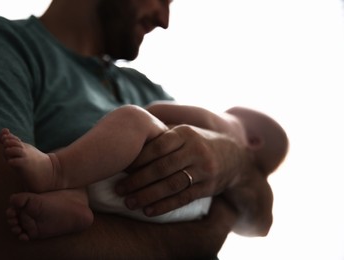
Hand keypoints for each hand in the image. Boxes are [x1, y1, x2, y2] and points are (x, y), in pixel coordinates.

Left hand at [116, 124, 247, 216]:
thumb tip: (128, 138)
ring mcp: (204, 170)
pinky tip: (148, 211)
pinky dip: (164, 206)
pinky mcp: (208, 188)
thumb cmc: (198, 143)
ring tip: (129, 203)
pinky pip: (183, 198)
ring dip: (148, 195)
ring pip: (171, 185)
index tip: (120, 167)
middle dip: (137, 180)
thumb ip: (162, 135)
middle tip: (118, 189)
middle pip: (162, 167)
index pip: (157, 146)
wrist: (234, 157)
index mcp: (186, 133)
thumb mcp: (185, 132)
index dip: (137, 158)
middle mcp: (196, 150)